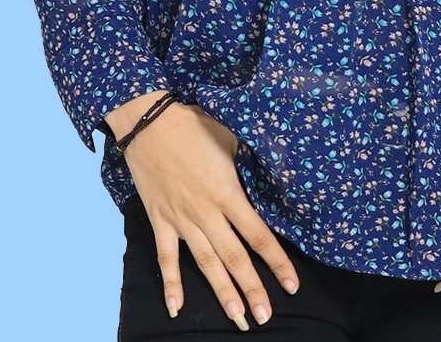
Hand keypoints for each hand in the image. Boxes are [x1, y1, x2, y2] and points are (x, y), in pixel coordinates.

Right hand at [112, 96, 301, 329]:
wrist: (149, 121)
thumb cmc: (194, 124)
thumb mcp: (231, 138)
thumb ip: (248, 165)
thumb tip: (269, 176)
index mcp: (228, 192)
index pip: (258, 235)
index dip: (277, 262)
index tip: (291, 285)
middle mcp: (206, 212)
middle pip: (234, 258)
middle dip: (251, 289)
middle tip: (265, 317)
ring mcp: (181, 219)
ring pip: (206, 263)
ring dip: (222, 292)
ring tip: (237, 318)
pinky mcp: (160, 219)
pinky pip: (166, 257)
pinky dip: (171, 284)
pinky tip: (177, 309)